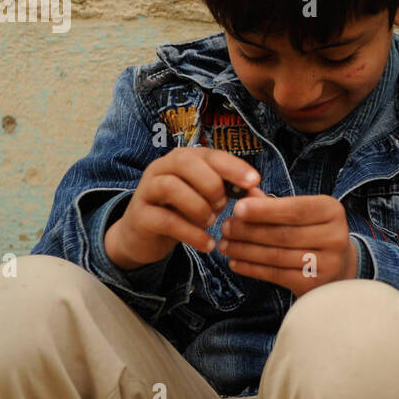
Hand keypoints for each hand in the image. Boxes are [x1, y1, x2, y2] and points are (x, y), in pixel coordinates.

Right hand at [105, 147, 260, 269]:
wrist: (144, 236)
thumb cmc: (182, 212)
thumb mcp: (208, 200)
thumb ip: (230, 193)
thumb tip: (258, 193)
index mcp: (183, 159)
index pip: (210, 154)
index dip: (233, 166)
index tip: (254, 181)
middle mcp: (162, 168)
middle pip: (186, 163)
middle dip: (212, 185)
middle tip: (222, 206)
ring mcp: (147, 190)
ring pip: (171, 187)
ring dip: (199, 207)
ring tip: (211, 222)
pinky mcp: (140, 216)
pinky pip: (166, 220)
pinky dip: (192, 233)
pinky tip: (207, 244)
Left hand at [216, 194, 357, 296]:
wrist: (338, 265)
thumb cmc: (312, 231)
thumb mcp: (300, 212)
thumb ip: (274, 203)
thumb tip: (245, 194)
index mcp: (331, 211)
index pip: (295, 209)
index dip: (265, 210)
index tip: (238, 209)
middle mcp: (335, 236)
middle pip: (283, 234)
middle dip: (249, 231)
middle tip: (225, 228)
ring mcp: (327, 263)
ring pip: (277, 255)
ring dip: (245, 250)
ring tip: (226, 245)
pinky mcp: (314, 284)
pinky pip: (276, 275)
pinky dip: (252, 268)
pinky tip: (235, 262)